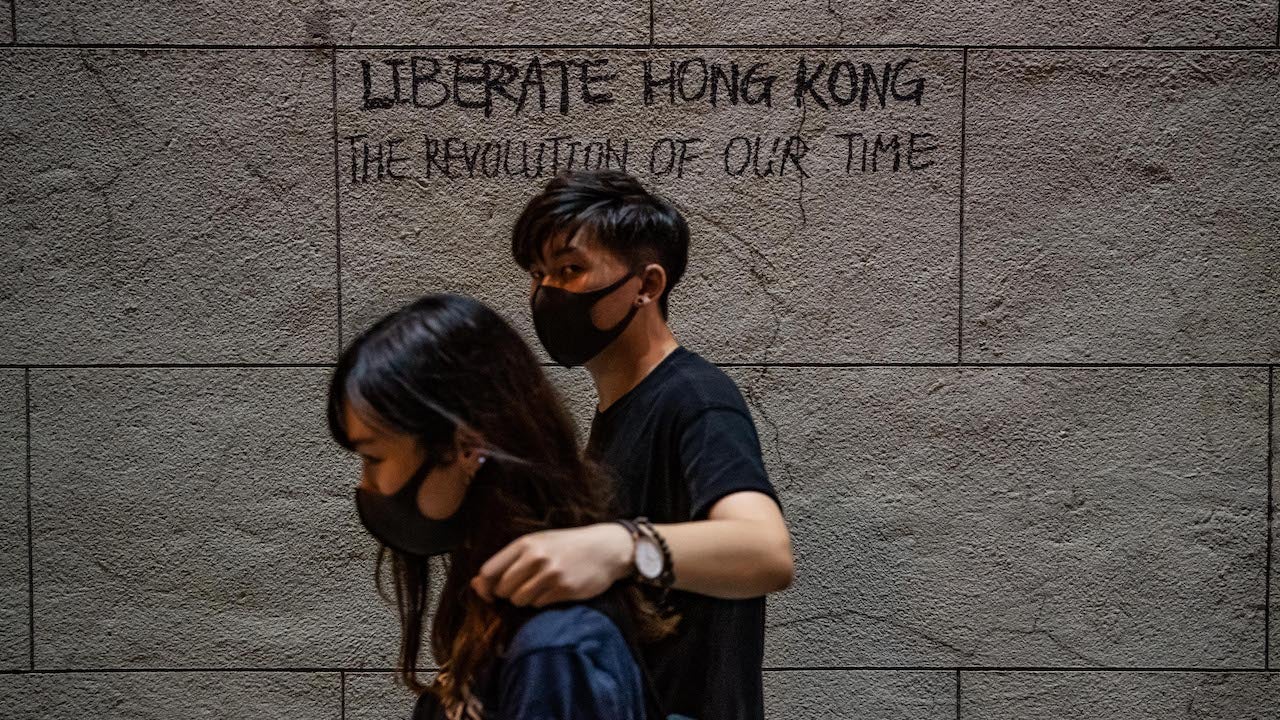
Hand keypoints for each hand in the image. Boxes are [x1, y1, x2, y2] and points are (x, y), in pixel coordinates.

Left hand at [471, 523, 633, 606]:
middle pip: (502, 589)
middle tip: (523, 587)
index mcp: (525, 543)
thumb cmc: (566, 546)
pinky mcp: (564, 589)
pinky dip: (541, 602)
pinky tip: (554, 590)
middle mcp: (536, 557)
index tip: (489, 594)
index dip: (484, 587)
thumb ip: (507, 562)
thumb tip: (475, 583)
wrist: (605, 548)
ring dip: (525, 600)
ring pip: (519, 600)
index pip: (488, 571)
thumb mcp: (537, 544)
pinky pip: (538, 605)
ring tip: (539, 588)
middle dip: (508, 594)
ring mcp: (550, 573)